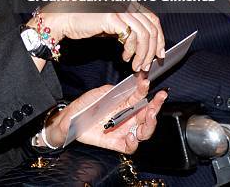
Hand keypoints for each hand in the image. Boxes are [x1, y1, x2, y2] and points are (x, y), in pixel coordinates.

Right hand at [29, 6, 164, 71]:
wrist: (65, 19)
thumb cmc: (86, 22)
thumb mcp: (111, 25)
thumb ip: (127, 29)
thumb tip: (144, 45)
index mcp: (128, 3)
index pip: (152, 19)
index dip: (159, 37)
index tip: (159, 53)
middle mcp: (125, 3)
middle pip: (151, 27)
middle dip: (152, 50)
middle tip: (146, 64)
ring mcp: (119, 9)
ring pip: (144, 34)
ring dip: (142, 54)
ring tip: (136, 65)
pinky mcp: (111, 17)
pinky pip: (130, 36)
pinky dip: (131, 50)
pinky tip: (125, 57)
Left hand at [45, 75, 167, 152]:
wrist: (72, 119)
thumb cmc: (87, 104)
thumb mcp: (102, 92)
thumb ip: (117, 89)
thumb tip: (131, 85)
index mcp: (125, 104)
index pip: (141, 98)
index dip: (146, 91)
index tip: (148, 83)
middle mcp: (128, 117)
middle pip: (147, 115)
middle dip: (155, 107)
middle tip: (157, 101)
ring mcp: (123, 131)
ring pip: (144, 132)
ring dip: (150, 124)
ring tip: (149, 115)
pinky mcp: (116, 143)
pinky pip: (130, 147)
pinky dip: (133, 142)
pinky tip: (130, 135)